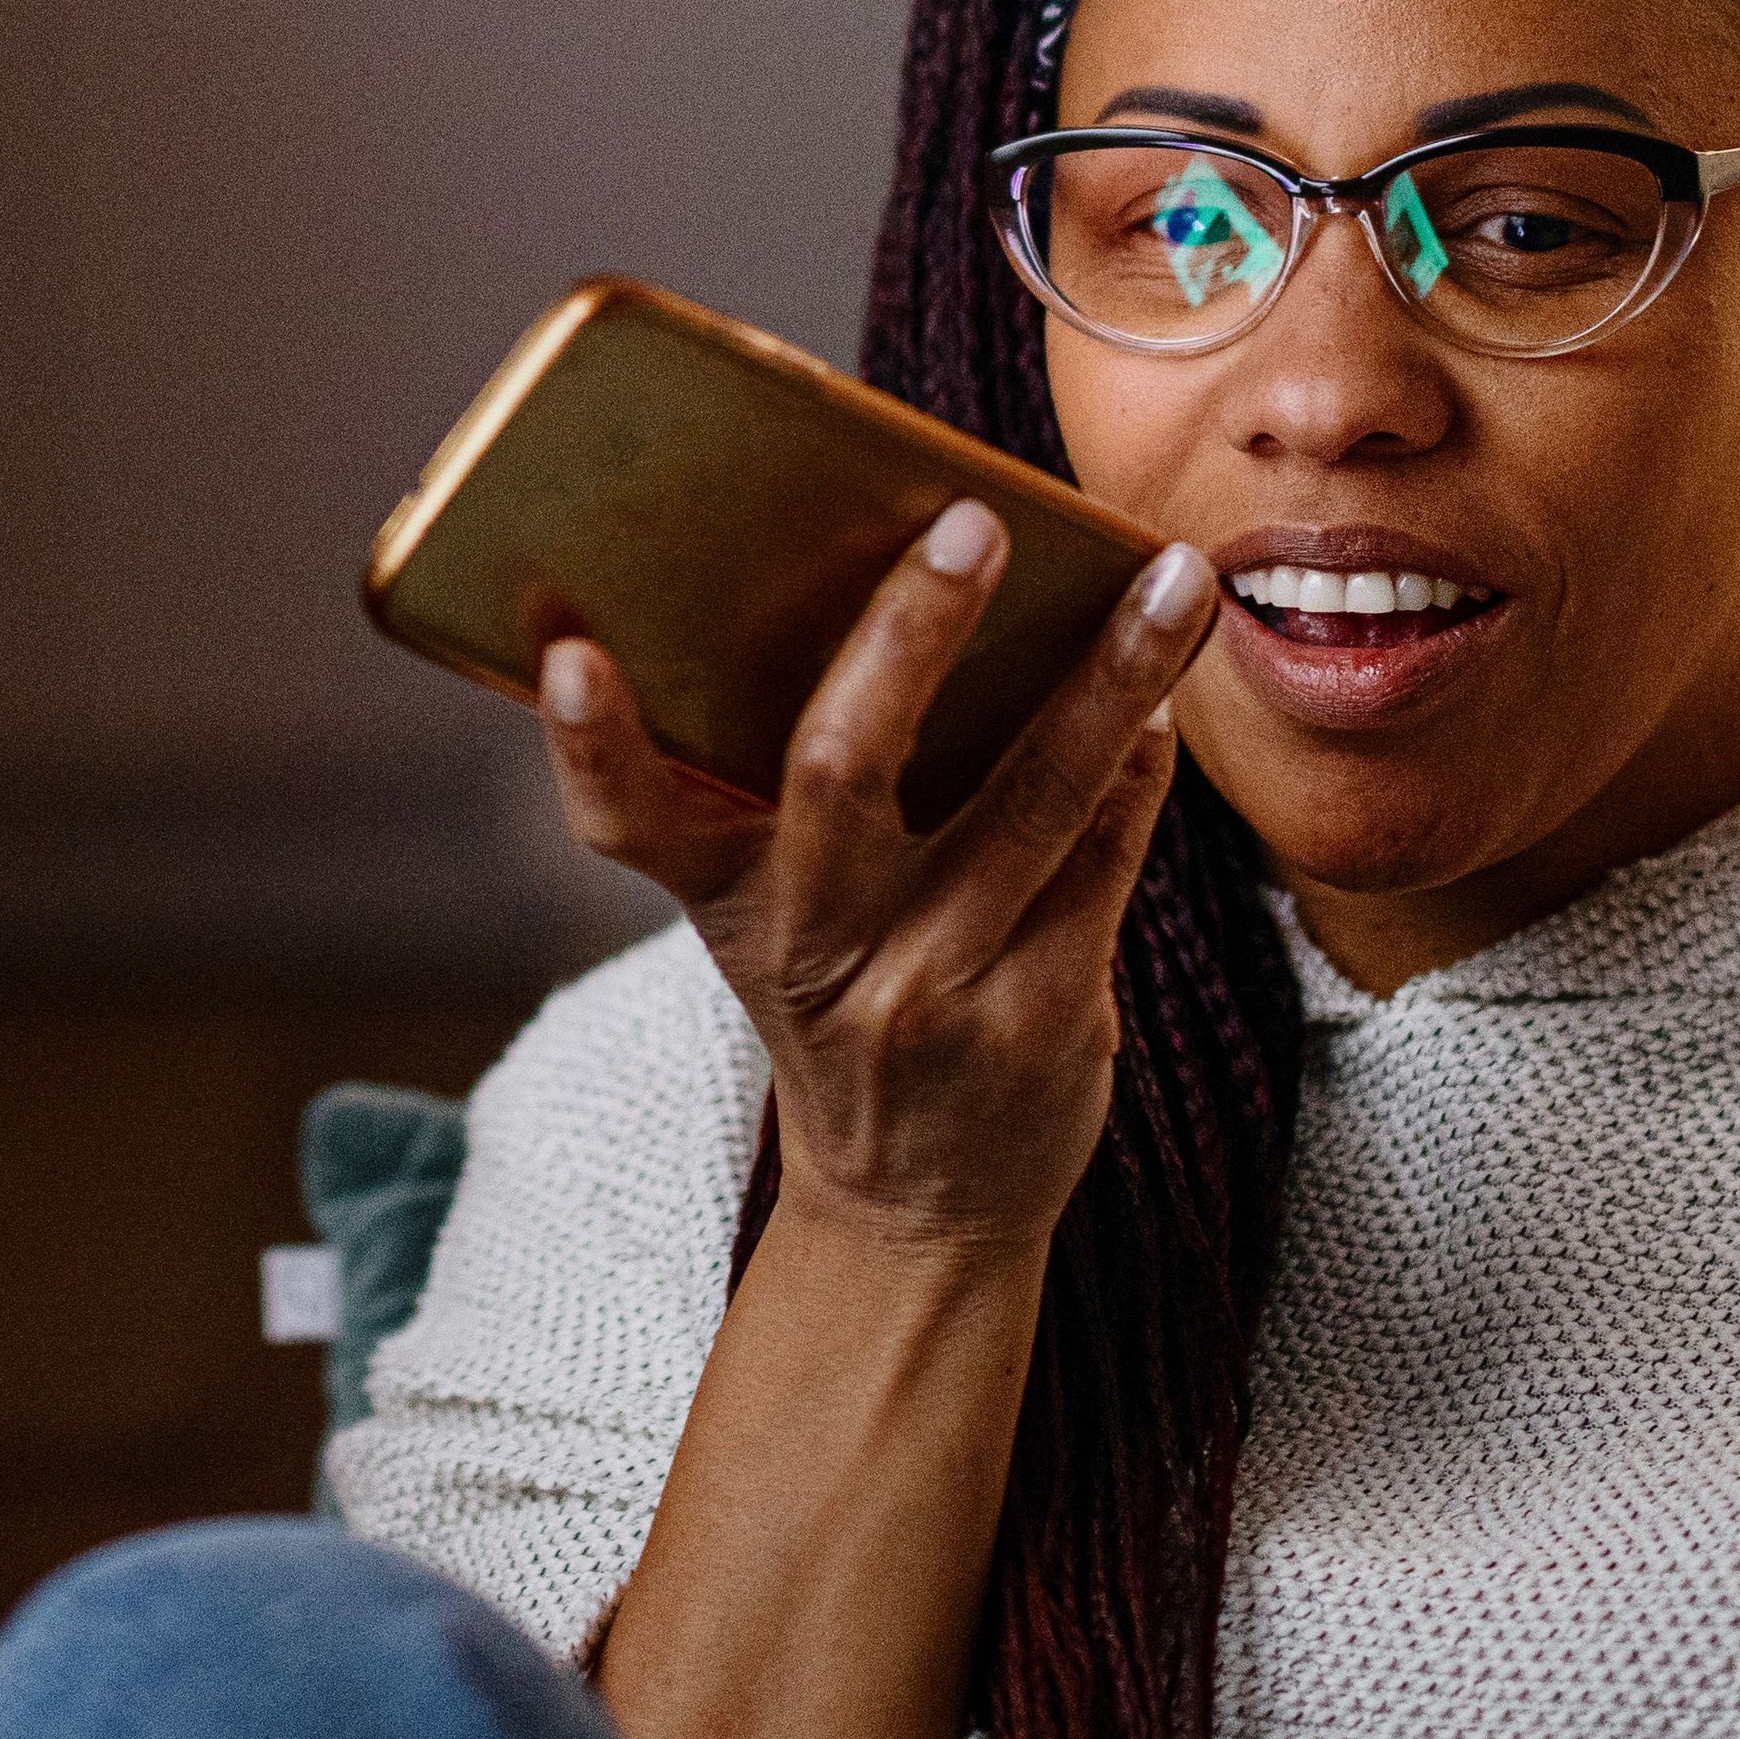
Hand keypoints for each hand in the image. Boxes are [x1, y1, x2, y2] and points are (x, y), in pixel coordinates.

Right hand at [538, 506, 1221, 1259]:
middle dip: (908, 637)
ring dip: (1108, 676)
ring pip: (1029, 800)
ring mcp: (934, 989)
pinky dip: (1139, 761)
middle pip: (841, 772)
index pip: (626, 823)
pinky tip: (1167, 691)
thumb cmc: (843, 1010)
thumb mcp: (773, 923)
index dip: (591, 745)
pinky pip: (1104, 858)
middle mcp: (818, 947)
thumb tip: (895, 587)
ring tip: (1169, 578)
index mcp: (729, 906)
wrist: (920, 1213)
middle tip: (970, 524)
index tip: (569, 654)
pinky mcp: (1045, 1018)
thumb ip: (791, 792)